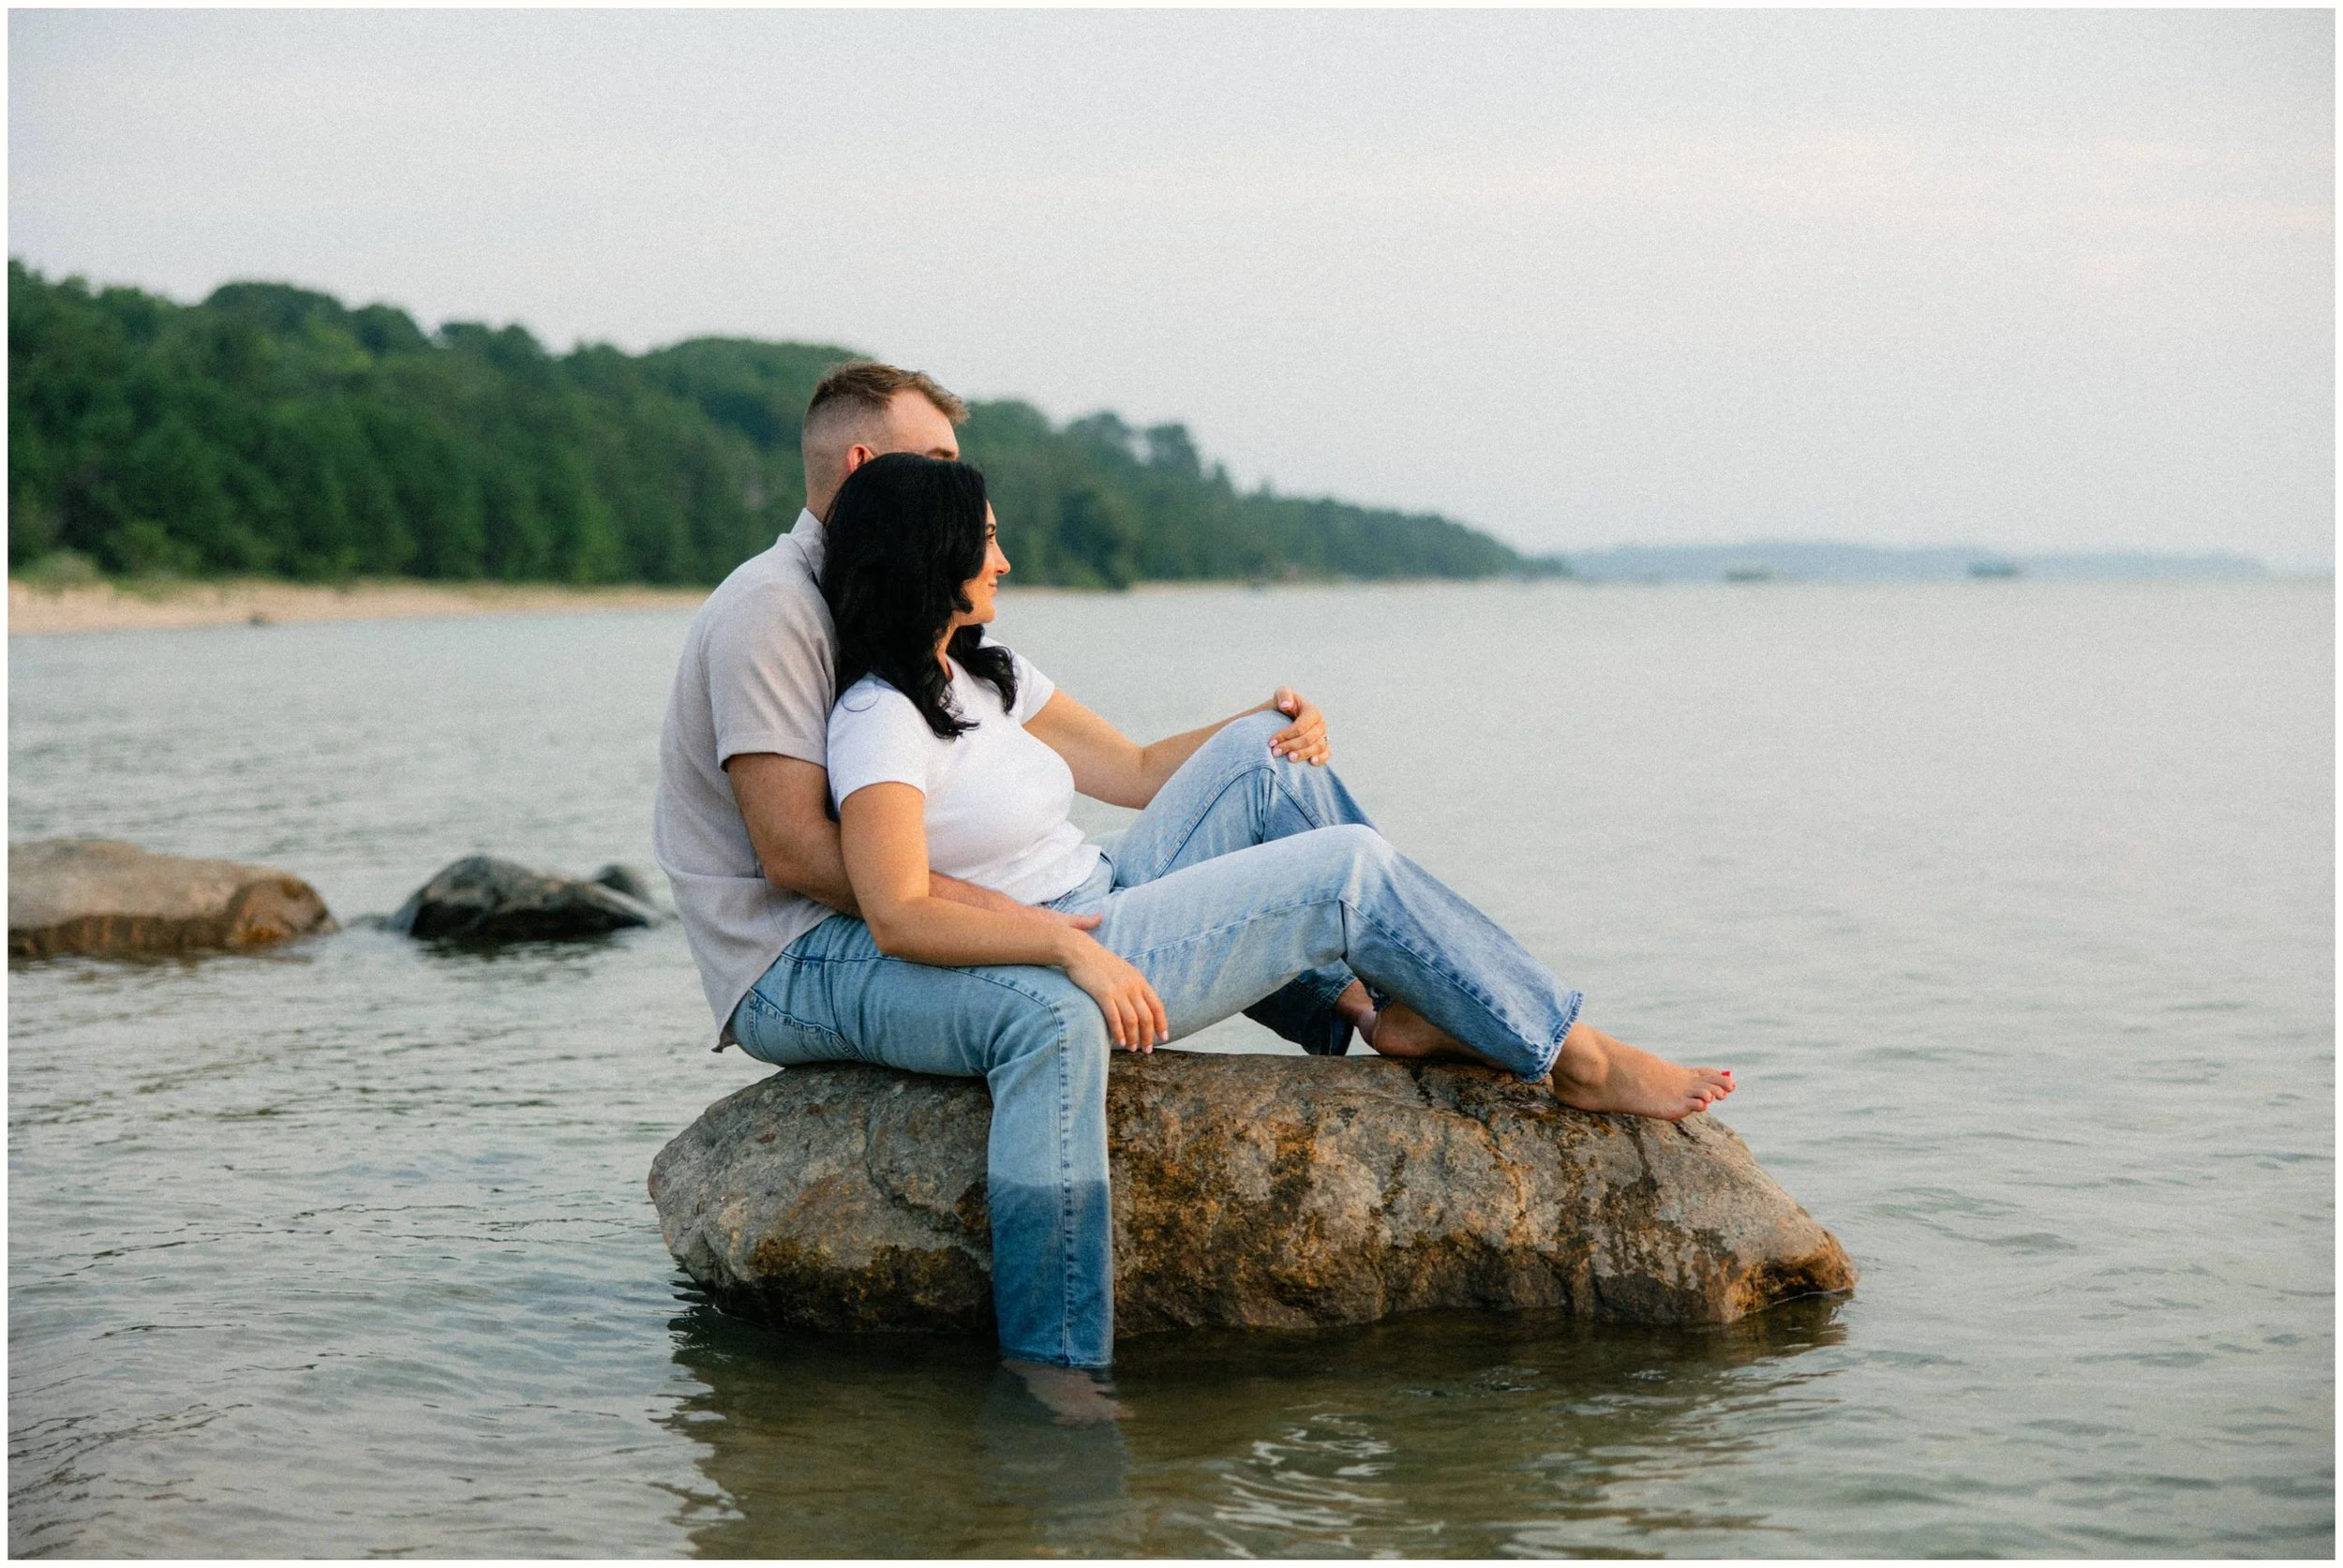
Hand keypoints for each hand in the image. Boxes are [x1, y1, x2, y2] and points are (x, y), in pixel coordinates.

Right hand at [1059, 931, 1169, 1052]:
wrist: (1080, 951)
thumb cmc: (1099, 963)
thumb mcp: (1123, 971)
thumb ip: (1133, 986)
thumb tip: (1140, 1004)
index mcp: (1139, 980)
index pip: (1157, 1005)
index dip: (1162, 1023)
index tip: (1163, 1037)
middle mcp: (1132, 986)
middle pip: (1146, 1016)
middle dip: (1148, 1036)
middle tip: (1147, 1050)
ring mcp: (1118, 989)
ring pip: (1132, 1020)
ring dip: (1134, 1037)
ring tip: (1133, 1049)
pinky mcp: (1103, 993)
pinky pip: (1114, 1017)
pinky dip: (1119, 1032)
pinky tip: (1120, 1041)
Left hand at [1269, 686, 1328, 766]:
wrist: (1282, 718)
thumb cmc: (1281, 706)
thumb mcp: (1280, 695)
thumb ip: (1284, 695)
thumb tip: (1286, 705)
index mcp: (1312, 711)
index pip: (1301, 726)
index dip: (1286, 735)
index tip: (1271, 742)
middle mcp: (1320, 723)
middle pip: (1309, 739)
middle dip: (1291, 746)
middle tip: (1275, 752)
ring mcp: (1323, 735)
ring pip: (1318, 747)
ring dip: (1303, 754)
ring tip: (1289, 759)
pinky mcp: (1324, 746)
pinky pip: (1326, 753)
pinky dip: (1321, 758)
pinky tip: (1311, 762)